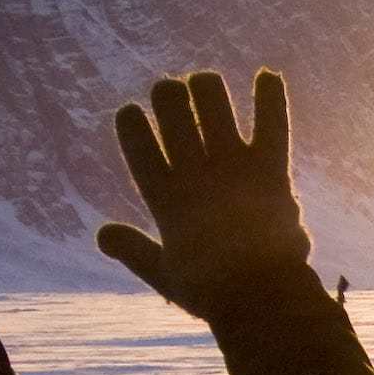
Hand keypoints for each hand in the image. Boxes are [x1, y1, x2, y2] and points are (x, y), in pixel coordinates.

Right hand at [100, 66, 312, 317]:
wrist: (264, 299)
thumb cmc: (211, 293)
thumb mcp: (163, 274)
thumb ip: (132, 250)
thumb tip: (102, 234)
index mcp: (164, 196)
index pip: (137, 139)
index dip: (132, 120)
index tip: (133, 114)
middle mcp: (194, 170)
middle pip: (171, 105)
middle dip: (169, 93)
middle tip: (175, 96)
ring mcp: (233, 164)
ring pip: (212, 97)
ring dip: (207, 86)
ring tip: (207, 87)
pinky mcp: (271, 167)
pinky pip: (271, 121)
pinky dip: (270, 96)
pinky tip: (267, 75)